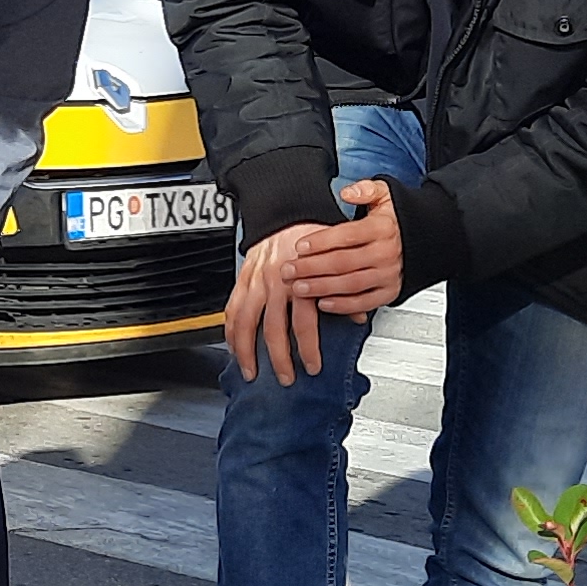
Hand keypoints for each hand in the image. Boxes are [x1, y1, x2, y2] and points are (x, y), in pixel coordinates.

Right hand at [222, 189, 404, 381]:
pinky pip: (232, 308)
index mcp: (302, 280)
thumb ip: (345, 289)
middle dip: (279, 359)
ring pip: (246, 323)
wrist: (285, 207)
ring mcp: (257, 281)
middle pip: (273, 330)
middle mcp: (277, 283)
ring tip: (251, 372)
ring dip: (247, 351)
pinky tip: (233, 347)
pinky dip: (230, 330)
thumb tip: (357, 316)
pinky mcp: (243, 278)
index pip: (304, 324)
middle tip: (285, 378)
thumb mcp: (337, 257)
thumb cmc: (311, 231)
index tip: (313, 367)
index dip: (308, 350)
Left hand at [296, 179, 405, 317]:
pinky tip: (323, 303)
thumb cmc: (395, 219)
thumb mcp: (385, 194)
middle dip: (312, 268)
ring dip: (321, 288)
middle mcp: (386, 253)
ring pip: (351, 284)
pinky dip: (343, 305)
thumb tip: (347, 192)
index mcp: (382, 228)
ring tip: (298, 288)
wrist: (427, 238)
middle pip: (343, 262)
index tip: (299, 246)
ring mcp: (389, 274)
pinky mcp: (390, 291)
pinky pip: (365, 302)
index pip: (347, 235)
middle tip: (289, 270)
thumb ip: (365, 189)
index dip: (321, 241)